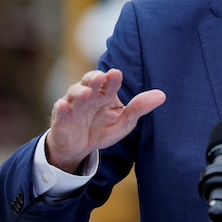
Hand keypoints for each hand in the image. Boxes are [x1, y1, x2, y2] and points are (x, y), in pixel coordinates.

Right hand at [45, 69, 165, 172]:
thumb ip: (140, 107)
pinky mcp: (61, 118)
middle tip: (100, 77)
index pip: (110, 83)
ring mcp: (73, 105)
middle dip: (94, 79)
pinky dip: (61, 108)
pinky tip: (64, 106)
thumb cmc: (102, 129)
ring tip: (85, 93)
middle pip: (90, 82)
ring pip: (74, 94)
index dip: (112, 79)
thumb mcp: (125, 121)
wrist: (80, 148)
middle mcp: (89, 95)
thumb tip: (162, 95)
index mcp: (105, 94)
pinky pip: (59, 111)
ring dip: (79, 92)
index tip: (116, 74)